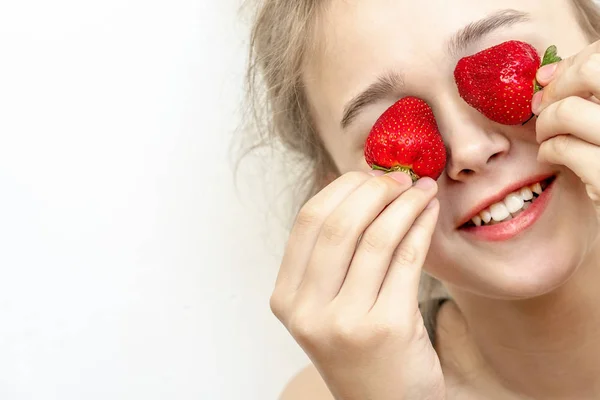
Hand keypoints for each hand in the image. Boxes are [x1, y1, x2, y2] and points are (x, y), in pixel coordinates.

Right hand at [270, 171, 444, 399]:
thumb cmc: (360, 351)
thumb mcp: (326, 307)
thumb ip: (331, 257)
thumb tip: (359, 189)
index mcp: (286, 298)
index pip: (308, 222)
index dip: (343, 189)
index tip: (370, 175)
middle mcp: (307, 310)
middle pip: (339, 224)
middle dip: (376, 190)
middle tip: (401, 177)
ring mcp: (346, 321)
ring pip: (376, 238)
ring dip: (405, 204)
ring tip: (423, 189)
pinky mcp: (388, 327)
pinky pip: (407, 259)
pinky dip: (421, 228)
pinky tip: (429, 214)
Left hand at [532, 40, 599, 205]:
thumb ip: (591, 92)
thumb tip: (546, 74)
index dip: (573, 63)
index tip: (551, 79)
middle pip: (591, 71)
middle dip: (558, 86)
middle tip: (544, 105)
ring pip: (568, 110)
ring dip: (546, 122)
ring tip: (546, 135)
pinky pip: (563, 148)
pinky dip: (548, 150)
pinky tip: (551, 156)